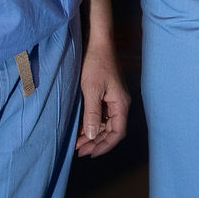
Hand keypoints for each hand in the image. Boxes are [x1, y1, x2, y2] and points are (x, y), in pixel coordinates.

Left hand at [76, 40, 130, 157]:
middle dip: (97, 142)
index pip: (117, 133)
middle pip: (112, 130)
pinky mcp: (107, 95)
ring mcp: (113, 99)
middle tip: (79, 151)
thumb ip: (93, 114)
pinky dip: (92, 124)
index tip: (90, 154)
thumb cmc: (95, 64)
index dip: (105, 146)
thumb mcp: (91, 90)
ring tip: (77, 143)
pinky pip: (101, 115)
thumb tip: (92, 136)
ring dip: (93, 134)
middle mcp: (120, 104)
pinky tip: (81, 129)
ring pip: (106, 124)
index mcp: (120, 104)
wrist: (98, 43)